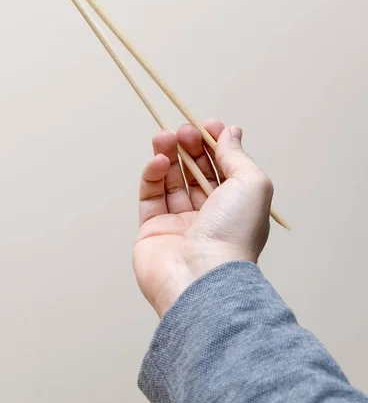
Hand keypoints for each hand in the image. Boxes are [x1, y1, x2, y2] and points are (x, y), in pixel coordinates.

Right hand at [133, 119, 272, 316]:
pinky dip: (153, 174)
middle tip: (183, 129)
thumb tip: (231, 132)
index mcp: (236, 207)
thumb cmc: (234, 233)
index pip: (224, 169)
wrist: (201, 278)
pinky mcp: (152, 229)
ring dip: (168, 155)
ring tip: (163, 136)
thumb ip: (237, 156)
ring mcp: (179, 223)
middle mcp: (209, 216)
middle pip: (196, 172)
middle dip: (190, 147)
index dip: (215, 145)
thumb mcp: (251, 184)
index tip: (207, 125)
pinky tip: (159, 161)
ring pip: (171, 181)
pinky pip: (151, 195)